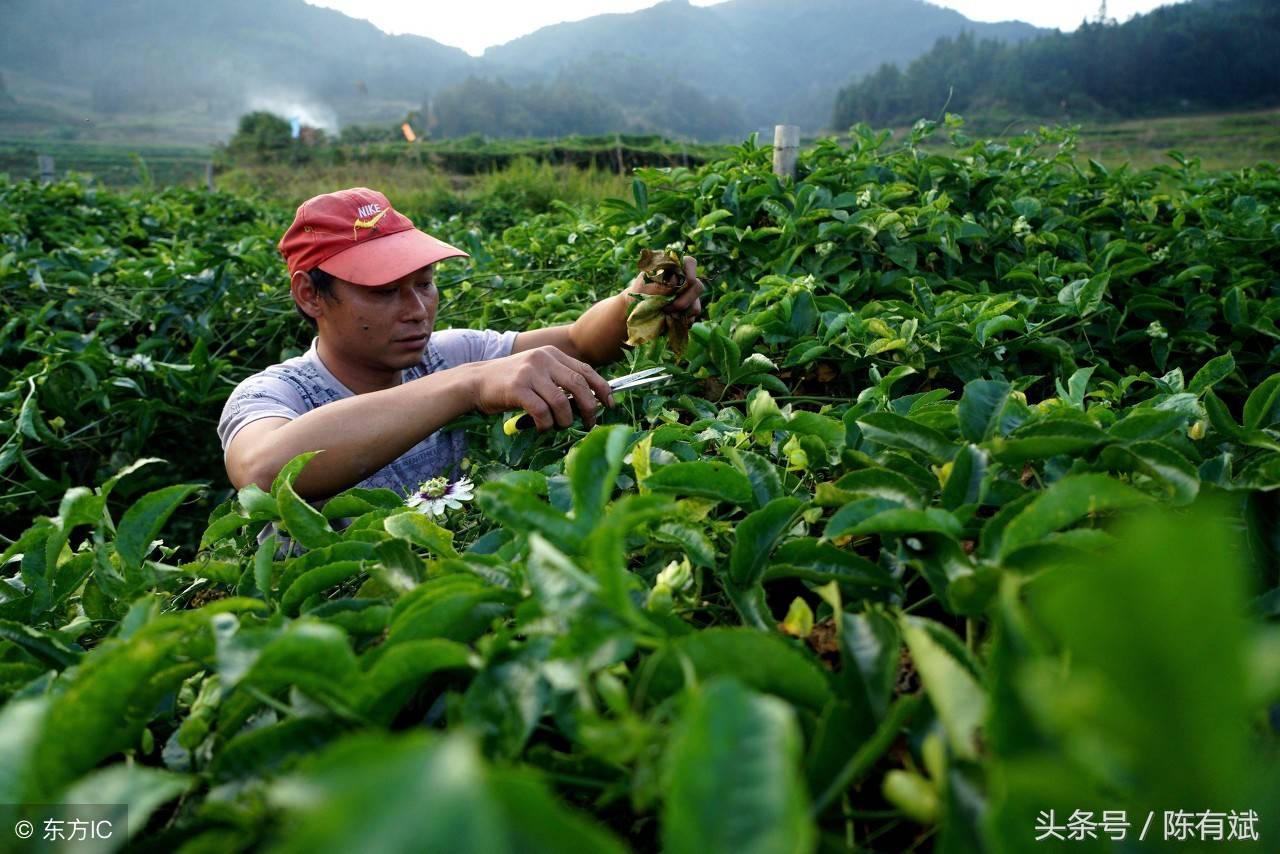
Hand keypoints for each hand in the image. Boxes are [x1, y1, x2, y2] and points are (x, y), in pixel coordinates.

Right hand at [470, 345, 615, 430]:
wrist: (476, 382)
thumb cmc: (511, 383)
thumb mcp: (538, 373)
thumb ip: (560, 381)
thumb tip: (589, 403)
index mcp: (552, 354)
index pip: (586, 370)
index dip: (602, 389)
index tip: (610, 404)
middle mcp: (543, 359)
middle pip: (579, 386)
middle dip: (589, 408)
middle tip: (589, 423)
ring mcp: (529, 372)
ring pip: (561, 402)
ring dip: (564, 420)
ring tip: (558, 426)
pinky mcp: (517, 388)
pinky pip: (541, 411)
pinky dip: (545, 424)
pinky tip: (541, 427)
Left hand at [627, 255, 704, 328]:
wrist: (636, 309)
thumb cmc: (640, 292)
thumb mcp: (645, 285)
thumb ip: (661, 282)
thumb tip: (676, 280)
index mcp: (675, 268)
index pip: (690, 263)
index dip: (690, 272)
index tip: (681, 283)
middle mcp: (685, 280)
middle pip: (698, 286)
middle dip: (684, 301)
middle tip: (668, 308)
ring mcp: (689, 295)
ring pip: (696, 305)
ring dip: (682, 312)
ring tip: (665, 314)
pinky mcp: (689, 309)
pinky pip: (693, 316)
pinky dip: (683, 320)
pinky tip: (671, 320)